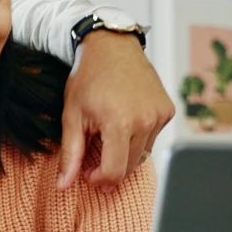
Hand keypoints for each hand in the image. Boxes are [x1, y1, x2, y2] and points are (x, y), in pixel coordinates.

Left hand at [59, 30, 174, 189]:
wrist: (111, 46)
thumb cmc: (88, 78)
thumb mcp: (72, 115)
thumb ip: (70, 154)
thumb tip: (63, 185)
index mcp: (119, 123)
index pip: (114, 172)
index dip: (99, 179)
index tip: (88, 173)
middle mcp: (145, 120)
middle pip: (130, 166)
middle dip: (110, 167)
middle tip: (94, 155)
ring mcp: (159, 115)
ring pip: (143, 153)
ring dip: (125, 152)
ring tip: (108, 132)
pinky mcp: (168, 110)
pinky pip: (153, 137)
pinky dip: (139, 136)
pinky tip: (125, 120)